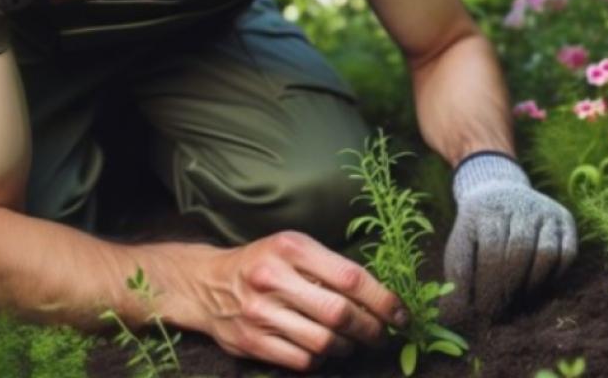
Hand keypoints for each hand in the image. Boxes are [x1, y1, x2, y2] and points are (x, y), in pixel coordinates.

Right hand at [195, 230, 408, 372]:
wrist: (207, 284)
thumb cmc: (265, 262)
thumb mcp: (295, 248)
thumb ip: (331, 267)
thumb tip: (380, 297)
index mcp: (292, 248)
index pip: (351, 277)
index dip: (383, 300)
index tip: (401, 315)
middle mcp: (274, 278)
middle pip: (339, 314)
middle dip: (371, 329)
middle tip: (382, 335)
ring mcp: (260, 312)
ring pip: (323, 342)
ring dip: (347, 347)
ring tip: (351, 342)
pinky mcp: (250, 341)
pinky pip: (301, 360)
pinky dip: (320, 360)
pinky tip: (323, 351)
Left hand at [442, 153, 577, 321]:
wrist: (500, 192)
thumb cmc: (477, 230)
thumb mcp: (460, 246)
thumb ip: (457, 277)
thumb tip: (454, 316)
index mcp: (486, 208)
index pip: (491, 249)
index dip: (488, 285)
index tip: (482, 310)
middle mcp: (518, 203)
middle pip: (519, 251)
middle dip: (508, 288)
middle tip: (498, 311)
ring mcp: (544, 210)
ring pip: (546, 253)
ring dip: (531, 285)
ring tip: (516, 300)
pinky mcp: (564, 218)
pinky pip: (567, 253)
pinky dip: (554, 276)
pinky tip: (536, 286)